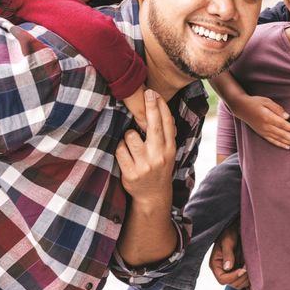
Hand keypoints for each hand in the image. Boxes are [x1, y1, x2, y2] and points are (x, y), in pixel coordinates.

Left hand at [116, 89, 175, 207]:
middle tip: (147, 92)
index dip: (161, 107)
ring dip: (128, 136)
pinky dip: (120, 148)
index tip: (155, 93)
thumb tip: (158, 110)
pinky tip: (125, 154)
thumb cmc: (158, 167)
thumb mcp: (166, 153)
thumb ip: (163, 136)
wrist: (153, 196)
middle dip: (150, 107)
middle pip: (153, 126)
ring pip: (130, 136)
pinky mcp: (130, 173)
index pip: (167, 124)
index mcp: (169, 150)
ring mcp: (144, 165)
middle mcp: (159, 156)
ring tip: (132, 144)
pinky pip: (120, 150)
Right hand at [209, 222, 248, 289]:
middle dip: (240, 278)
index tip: (242, 270)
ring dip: (245, 279)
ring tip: (250, 268)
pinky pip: (242, 281)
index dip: (233, 277)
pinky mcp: (237, 271)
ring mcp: (229, 272)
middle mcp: (221, 270)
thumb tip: (227, 267)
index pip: (222, 279)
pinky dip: (248, 279)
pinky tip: (251, 270)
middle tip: (248, 268)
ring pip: (237, 285)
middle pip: (230, 284)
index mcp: (215, 264)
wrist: (234, 229)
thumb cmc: (229, 233)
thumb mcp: (227, 241)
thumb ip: (227, 254)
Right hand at [234, 95, 289, 149]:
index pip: (281, 124)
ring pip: (278, 139)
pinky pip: (272, 141)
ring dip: (289, 143)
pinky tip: (287, 147)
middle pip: (281, 134)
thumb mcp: (266, 101)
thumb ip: (277, 109)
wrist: (241, 108)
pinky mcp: (262, 134)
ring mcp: (263, 131)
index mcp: (267, 116)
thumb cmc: (255, 102)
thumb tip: (287, 117)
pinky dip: (280, 144)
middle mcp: (265, 126)